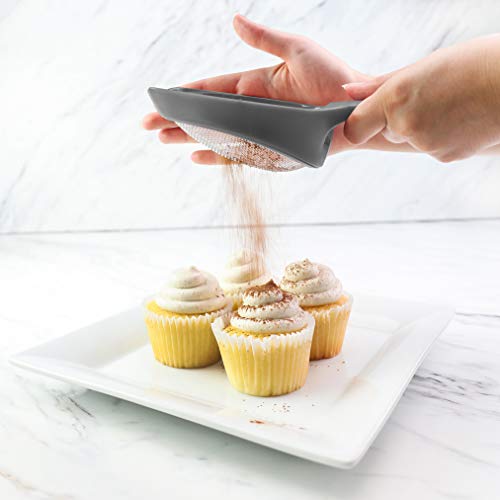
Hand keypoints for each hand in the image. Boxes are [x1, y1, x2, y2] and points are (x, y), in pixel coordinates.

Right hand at [142, 14, 366, 163]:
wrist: (356, 107)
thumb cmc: (333, 75)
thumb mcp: (297, 49)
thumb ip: (264, 39)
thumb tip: (234, 20)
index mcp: (255, 84)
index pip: (212, 90)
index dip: (186, 93)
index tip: (162, 96)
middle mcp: (253, 110)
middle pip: (208, 116)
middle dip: (178, 119)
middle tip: (149, 124)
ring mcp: (261, 132)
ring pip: (218, 137)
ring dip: (190, 138)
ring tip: (164, 139)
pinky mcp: (272, 150)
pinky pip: (240, 156)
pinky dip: (219, 156)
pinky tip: (197, 157)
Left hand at [343, 36, 499, 161]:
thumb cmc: (475, 66)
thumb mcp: (424, 66)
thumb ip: (381, 84)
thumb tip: (347, 92)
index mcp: (396, 98)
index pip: (354, 127)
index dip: (356, 123)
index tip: (359, 118)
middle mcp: (405, 125)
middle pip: (387, 130)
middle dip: (398, 117)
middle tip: (428, 97)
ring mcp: (425, 144)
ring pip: (410, 138)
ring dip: (422, 125)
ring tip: (451, 104)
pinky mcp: (444, 157)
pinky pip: (431, 147)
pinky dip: (441, 135)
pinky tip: (460, 118)